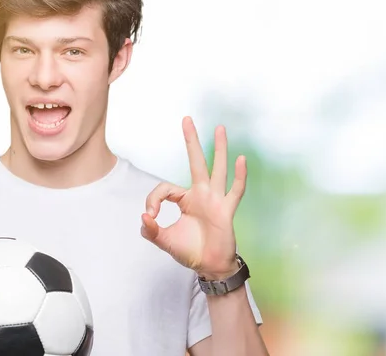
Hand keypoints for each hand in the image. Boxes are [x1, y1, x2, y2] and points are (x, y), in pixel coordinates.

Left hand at [141, 116, 246, 279]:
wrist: (210, 267)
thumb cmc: (190, 251)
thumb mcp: (165, 241)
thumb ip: (151, 231)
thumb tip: (144, 217)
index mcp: (185, 200)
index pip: (166, 189)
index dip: (153, 200)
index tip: (150, 217)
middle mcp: (201, 194)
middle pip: (196, 162)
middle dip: (191, 141)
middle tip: (186, 119)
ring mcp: (215, 200)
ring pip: (217, 169)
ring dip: (219, 149)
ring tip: (220, 128)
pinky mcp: (227, 210)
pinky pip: (235, 190)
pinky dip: (239, 176)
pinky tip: (241, 159)